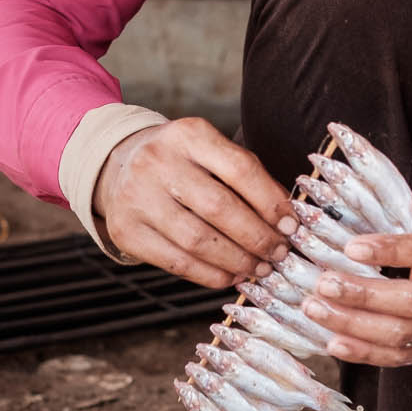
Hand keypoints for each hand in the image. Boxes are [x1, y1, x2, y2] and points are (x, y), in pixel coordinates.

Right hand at [93, 118, 294, 286]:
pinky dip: (211, 275)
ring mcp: (137, 198)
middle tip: (279, 253)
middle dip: (258, 237)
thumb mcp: (211, 151)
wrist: (120, 166)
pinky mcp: (126, 232)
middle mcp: (158, 162)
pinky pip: (177, 262)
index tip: (291, 225)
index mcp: (188, 134)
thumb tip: (286, 220)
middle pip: (220, 208)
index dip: (271, 202)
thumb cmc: (183, 163)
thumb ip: (247, 176)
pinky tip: (231, 276)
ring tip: (260, 268)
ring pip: (199, 241)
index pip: (240, 169)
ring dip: (238, 261)